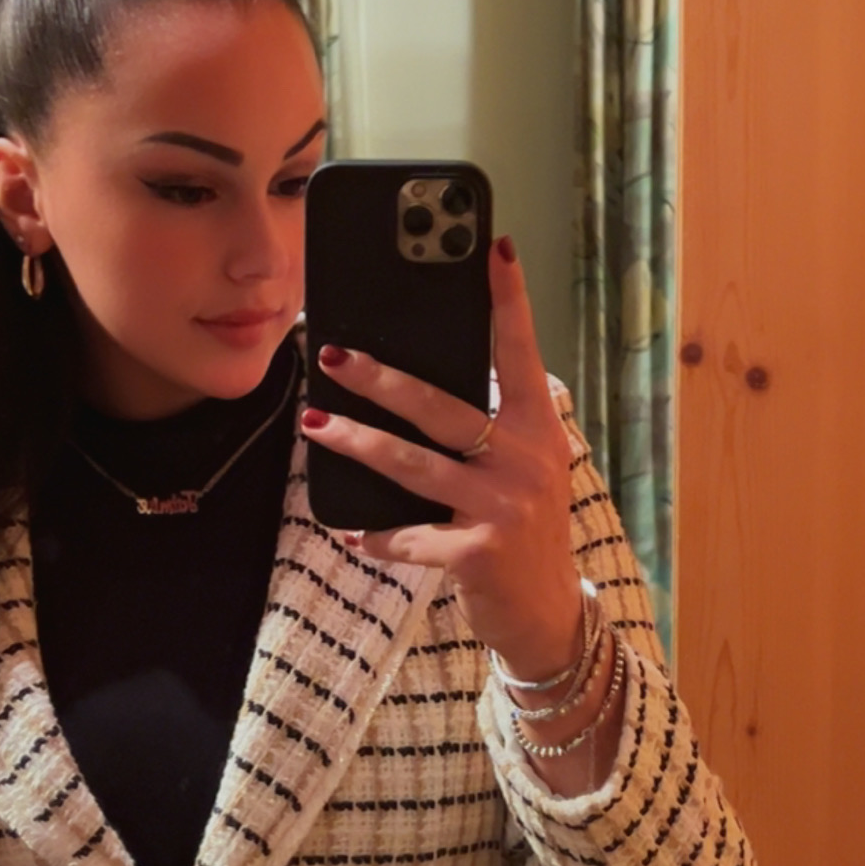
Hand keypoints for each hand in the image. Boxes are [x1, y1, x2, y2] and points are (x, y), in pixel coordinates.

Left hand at [299, 238, 583, 680]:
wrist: (548, 616)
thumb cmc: (525, 533)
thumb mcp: (525, 471)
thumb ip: (492, 430)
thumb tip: (421, 387)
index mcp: (537, 431)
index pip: (522, 355)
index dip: (509, 302)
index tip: (495, 249)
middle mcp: (525, 461)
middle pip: (443, 407)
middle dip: (382, 379)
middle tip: (333, 354)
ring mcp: (502, 507)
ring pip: (414, 464)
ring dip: (358, 442)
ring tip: (316, 424)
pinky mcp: (477, 553)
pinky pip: (410, 537)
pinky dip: (377, 536)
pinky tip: (350, 531)